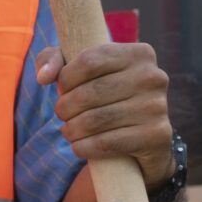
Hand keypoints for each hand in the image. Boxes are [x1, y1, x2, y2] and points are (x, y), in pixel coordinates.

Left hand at [35, 42, 174, 184]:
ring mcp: (158, 106)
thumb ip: (53, 60)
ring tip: (69, 131)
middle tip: (62, 115)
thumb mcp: (80, 70)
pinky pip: (107, 142)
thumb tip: (43, 77)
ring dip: (72, 129)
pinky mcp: (156, 135)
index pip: (88, 61)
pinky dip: (84, 147)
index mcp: (139, 54)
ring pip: (95, 120)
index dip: (66, 79)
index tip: (63, 90)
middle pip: (89, 93)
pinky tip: (79, 146)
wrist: (145, 137)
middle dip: (65, 107)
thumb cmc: (107, 95)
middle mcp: (154, 77)